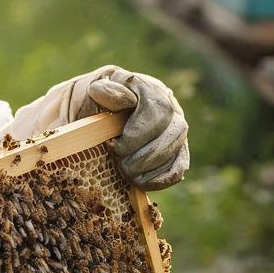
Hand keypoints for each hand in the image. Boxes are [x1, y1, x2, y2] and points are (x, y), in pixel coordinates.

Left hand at [79, 69, 188, 190]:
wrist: (100, 110)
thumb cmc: (97, 101)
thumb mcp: (96, 91)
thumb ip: (107, 92)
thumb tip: (124, 98)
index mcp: (151, 90)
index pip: (158, 111)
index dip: (138, 134)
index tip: (115, 145)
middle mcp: (170, 107)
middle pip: (172, 132)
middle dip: (144, 154)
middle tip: (121, 163)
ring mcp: (175, 129)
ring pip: (177, 150)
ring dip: (150, 167)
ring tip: (127, 173)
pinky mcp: (176, 149)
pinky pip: (177, 167)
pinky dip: (161, 179)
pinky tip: (141, 182)